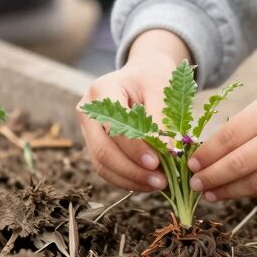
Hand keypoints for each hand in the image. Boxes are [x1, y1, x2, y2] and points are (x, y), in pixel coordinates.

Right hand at [77, 29, 192, 192]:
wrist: (145, 72)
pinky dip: (128, 179)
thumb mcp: (162, 90)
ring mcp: (88, 130)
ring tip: (158, 185)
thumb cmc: (154, 78)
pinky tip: (149, 183)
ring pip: (103, 165)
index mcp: (101, 91)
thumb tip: (169, 153)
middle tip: (161, 182)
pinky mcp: (95, 145)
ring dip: (131, 180)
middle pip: (103, 151)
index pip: (114, 127)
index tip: (157, 163)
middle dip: (133, 171)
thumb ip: (161, 120)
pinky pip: (107, 169)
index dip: (135, 149)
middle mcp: (88, 112)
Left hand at [188, 67, 256, 200]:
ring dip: (227, 190)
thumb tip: (214, 148)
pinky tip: (236, 191)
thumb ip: (250, 121)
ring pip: (254, 183)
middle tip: (192, 184)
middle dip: (210, 177)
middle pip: (238, 164)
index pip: (229, 137)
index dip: (206, 154)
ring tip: (209, 193)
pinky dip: (251, 191)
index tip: (190, 162)